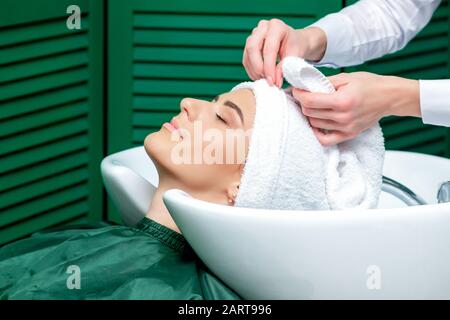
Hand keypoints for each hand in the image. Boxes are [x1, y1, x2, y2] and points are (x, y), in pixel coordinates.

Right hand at [242, 19, 326, 87]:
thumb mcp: (295, 56)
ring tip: (265, 80)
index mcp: (277, 26)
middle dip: (258, 68)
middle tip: (267, 80)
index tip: (272, 81)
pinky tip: (260, 77)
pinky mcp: (249, 43)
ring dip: (254, 71)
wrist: (295, 41)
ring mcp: (254, 34)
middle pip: (252, 48)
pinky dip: (251, 70)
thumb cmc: (296, 46)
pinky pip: (246, 58)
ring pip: (247, 54)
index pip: (269, 49)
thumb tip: (275, 81)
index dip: (269, 67)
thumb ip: (284, 67)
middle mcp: (263, 27)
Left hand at [292, 72, 419, 145]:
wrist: (390, 97)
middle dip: (303, 103)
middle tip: (303, 96)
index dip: (298, 94)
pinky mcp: (349, 134)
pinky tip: (317, 123)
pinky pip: (325, 140)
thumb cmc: (369, 84)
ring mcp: (346, 128)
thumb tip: (305, 85)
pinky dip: (317, 132)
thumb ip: (324, 82)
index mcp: (342, 101)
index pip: (310, 101)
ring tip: (312, 106)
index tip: (295, 90)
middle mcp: (343, 117)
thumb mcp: (346, 77)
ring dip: (309, 115)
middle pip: (310, 113)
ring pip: (315, 125)